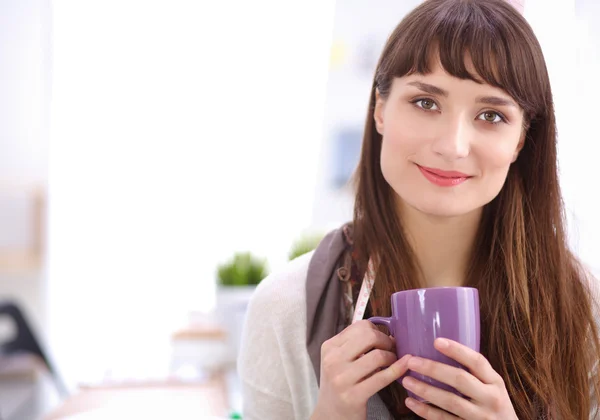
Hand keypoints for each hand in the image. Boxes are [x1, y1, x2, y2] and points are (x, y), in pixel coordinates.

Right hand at [311, 320, 411, 419]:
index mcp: (329, 347)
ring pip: (378, 356)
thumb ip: (358, 346)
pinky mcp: (353, 396)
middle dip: (386, 342)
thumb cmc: (340, 384)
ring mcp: (341, 378)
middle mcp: (333, 360)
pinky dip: (398, 370)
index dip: (377, 331)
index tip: (383, 341)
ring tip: (392, 363)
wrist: (330, 415)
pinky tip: (404, 367)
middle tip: (391, 350)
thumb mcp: (340, 360)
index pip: (360, 326)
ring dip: (392, 358)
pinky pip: (382, 378)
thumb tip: (391, 337)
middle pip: (370, 336)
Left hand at [401, 338, 517, 419]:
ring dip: (426, 390)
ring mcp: (480, 416)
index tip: (436, 341)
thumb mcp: (492, 385)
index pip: (477, 361)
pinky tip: (411, 402)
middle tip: (412, 361)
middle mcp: (490, 398)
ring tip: (406, 380)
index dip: (457, 350)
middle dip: (433, 369)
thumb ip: (474, 372)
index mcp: (495, 382)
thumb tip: (439, 348)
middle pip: (460, 380)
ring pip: (450, 401)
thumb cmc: (493, 403)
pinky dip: (425, 411)